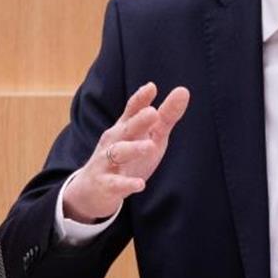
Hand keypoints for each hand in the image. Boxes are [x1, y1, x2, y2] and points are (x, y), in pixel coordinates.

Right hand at [63, 82, 189, 221]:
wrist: (94, 191)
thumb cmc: (127, 157)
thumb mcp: (149, 136)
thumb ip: (166, 116)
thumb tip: (184, 90)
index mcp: (125, 127)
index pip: (132, 110)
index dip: (140, 98)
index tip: (152, 87)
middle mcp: (114, 141)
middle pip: (126, 129)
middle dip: (138, 120)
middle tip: (153, 112)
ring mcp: (107, 162)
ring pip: (118, 153)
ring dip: (133, 149)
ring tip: (150, 146)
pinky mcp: (105, 185)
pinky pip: (115, 184)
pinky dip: (127, 183)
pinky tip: (140, 184)